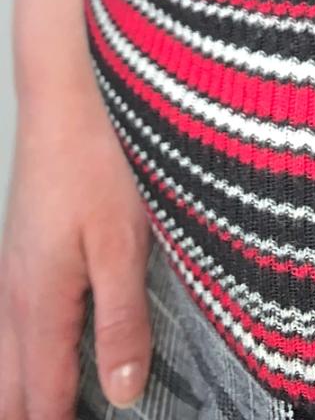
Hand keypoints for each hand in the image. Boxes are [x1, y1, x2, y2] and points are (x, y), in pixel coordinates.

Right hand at [0, 71, 151, 419]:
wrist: (63, 104)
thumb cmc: (96, 165)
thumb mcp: (124, 245)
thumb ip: (122, 322)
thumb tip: (119, 393)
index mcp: (40, 308)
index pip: (42, 402)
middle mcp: (13, 302)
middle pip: (10, 394)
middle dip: (34, 417)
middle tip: (68, 418)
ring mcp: (8, 280)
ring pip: (2, 365)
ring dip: (24, 393)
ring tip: (57, 404)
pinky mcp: (16, 259)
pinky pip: (5, 331)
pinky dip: (20, 359)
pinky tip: (43, 354)